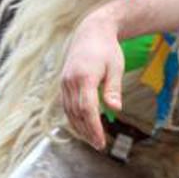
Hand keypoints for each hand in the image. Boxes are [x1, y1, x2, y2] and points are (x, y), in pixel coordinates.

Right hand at [59, 7, 124, 150]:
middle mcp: (70, 81)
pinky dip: (73, 117)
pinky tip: (82, 126)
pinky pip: (66, 105)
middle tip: (99, 146)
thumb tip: (116, 109)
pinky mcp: (63, 83)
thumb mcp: (116, 67)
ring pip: (69, 111)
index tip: (101, 142)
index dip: (93, 128)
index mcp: (84, 77)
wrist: (91, 32)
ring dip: (79, 127)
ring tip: (92, 139)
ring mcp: (64, 82)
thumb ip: (113, 89)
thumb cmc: (108, 50)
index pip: (87, 110)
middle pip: (77, 114)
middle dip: (87, 132)